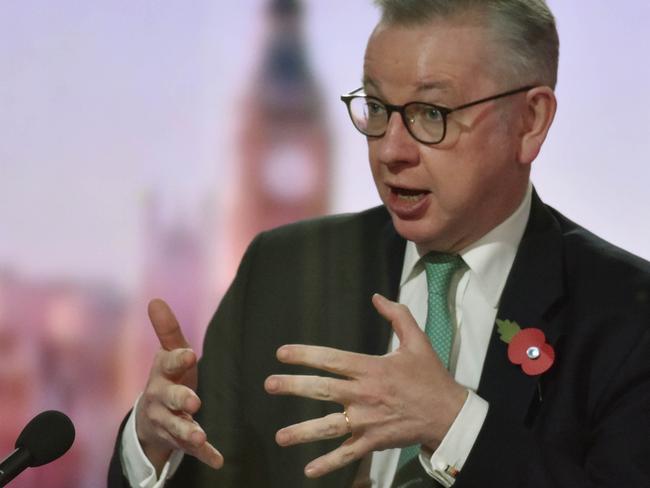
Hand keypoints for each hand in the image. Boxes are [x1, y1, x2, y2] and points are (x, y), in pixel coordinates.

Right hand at [135, 299, 222, 473]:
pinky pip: (191, 450)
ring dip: (188, 431)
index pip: (169, 364)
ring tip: (201, 436)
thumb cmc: (167, 378)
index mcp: (162, 373)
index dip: (179, 360)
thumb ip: (167, 330)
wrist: (149, 417)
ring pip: (176, 427)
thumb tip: (155, 300)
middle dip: (181, 399)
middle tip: (195, 401)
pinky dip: (204, 454)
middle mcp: (160, 399)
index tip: (191, 354)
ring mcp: (168, 422)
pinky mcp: (179, 441)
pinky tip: (218, 459)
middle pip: (169, 399)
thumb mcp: (169, 354)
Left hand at [264, 293, 467, 477]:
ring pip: (330, 427)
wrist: (449, 415)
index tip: (282, 353)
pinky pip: (348, 454)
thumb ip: (397, 316)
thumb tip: (377, 297)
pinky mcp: (374, 442)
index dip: (305, 355)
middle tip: (270, 385)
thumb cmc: (431, 376)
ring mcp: (368, 421)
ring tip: (280, 437)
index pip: (332, 359)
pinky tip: (308, 471)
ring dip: (303, 433)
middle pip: (323, 390)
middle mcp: (365, 394)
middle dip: (294, 387)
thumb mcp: (417, 341)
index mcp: (372, 368)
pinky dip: (329, 464)